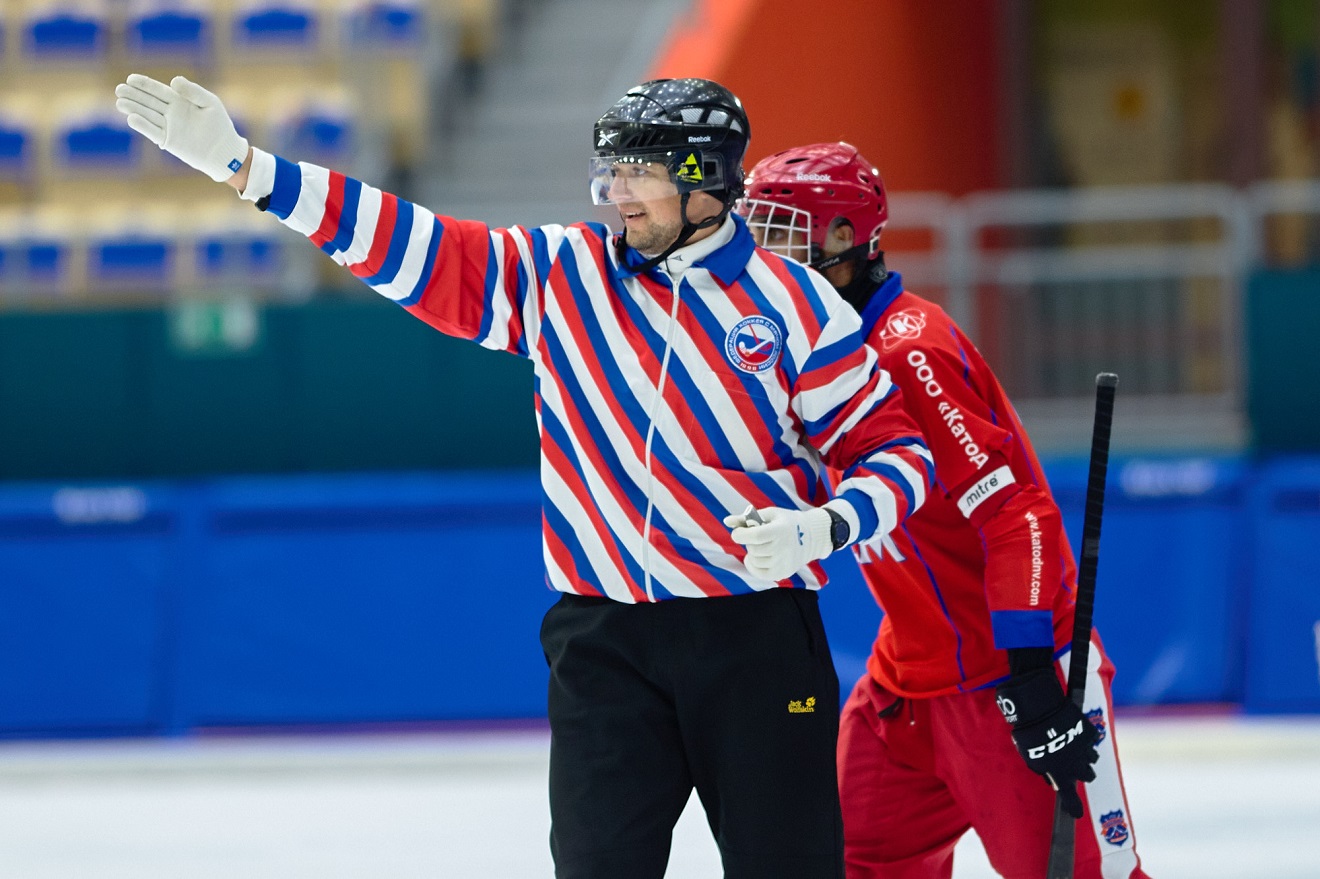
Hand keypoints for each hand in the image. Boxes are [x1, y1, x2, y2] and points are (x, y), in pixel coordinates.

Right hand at [114, 74, 248, 182]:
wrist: (224, 151)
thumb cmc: (220, 125)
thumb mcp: (209, 103)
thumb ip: (192, 91)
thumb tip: (173, 80)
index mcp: (179, 101)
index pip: (158, 90)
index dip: (144, 85)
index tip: (130, 79)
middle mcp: (171, 113)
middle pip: (148, 101)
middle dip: (134, 95)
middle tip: (119, 89)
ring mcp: (168, 127)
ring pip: (147, 115)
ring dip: (133, 109)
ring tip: (120, 102)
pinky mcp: (168, 141)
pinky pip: (153, 132)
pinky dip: (143, 126)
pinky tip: (131, 118)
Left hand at [724, 505, 831, 580]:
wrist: (811, 537)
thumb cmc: (785, 522)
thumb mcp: (769, 515)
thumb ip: (746, 518)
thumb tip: (726, 521)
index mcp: (781, 530)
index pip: (756, 536)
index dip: (741, 534)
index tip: (737, 533)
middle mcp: (784, 548)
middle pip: (754, 549)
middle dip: (749, 542)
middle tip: (755, 537)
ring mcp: (784, 562)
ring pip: (755, 561)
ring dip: (753, 553)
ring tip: (761, 546)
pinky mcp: (783, 573)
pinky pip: (759, 573)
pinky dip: (753, 566)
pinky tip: (757, 557)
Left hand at [995, 668, 1099, 818]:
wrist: (1040, 711)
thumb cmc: (1030, 736)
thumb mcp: (1031, 758)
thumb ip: (1043, 770)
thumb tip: (1050, 776)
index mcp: (1061, 774)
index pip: (1069, 798)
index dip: (1073, 807)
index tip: (1076, 814)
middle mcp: (1077, 766)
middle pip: (1088, 776)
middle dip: (1082, 772)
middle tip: (1073, 765)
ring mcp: (1085, 750)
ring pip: (1092, 760)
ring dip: (1085, 757)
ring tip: (1074, 748)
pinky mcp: (1090, 734)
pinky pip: (1092, 742)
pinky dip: (1086, 740)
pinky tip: (1075, 733)